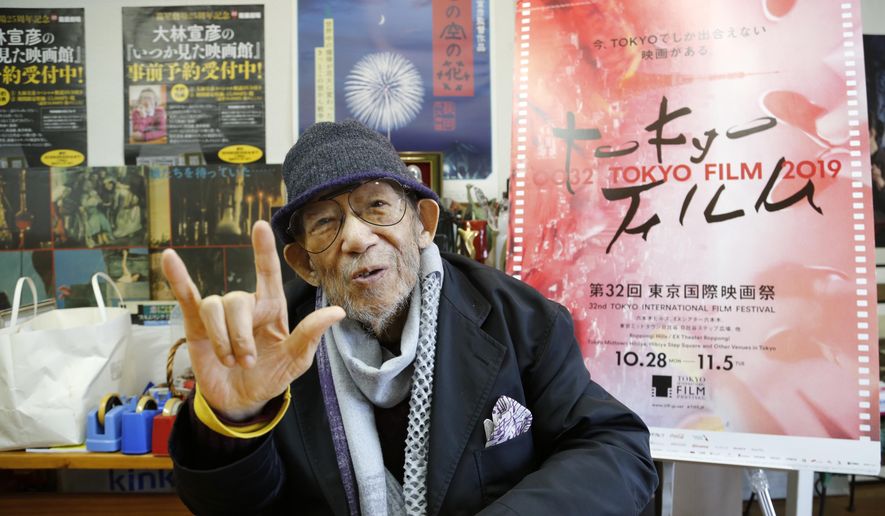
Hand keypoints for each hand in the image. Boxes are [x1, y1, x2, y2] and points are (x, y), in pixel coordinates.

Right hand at [162, 220, 343, 420]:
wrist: (240, 402)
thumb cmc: (270, 376)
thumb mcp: (295, 361)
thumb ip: (310, 335)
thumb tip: (337, 312)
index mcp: (271, 309)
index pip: (268, 273)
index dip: (264, 250)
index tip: (260, 225)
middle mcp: (245, 306)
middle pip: (237, 302)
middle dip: (240, 336)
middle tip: (246, 362)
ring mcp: (219, 315)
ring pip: (214, 308)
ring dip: (222, 339)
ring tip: (230, 361)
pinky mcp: (196, 325)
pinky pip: (187, 296)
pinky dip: (178, 278)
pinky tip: (169, 259)